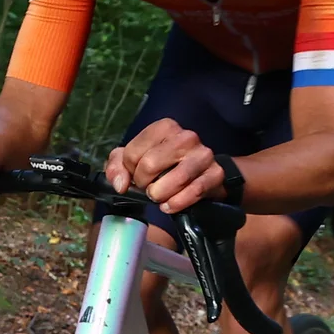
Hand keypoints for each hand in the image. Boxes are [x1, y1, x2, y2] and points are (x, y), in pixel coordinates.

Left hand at [104, 119, 231, 213]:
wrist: (202, 173)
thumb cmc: (164, 165)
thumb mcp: (135, 159)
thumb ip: (117, 166)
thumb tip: (120, 184)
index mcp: (165, 127)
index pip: (132, 153)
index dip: (130, 171)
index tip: (137, 175)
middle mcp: (186, 137)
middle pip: (150, 165)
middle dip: (144, 184)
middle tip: (148, 188)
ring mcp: (203, 154)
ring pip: (173, 180)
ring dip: (160, 195)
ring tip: (159, 197)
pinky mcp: (215, 174)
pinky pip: (192, 192)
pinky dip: (176, 204)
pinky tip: (169, 206)